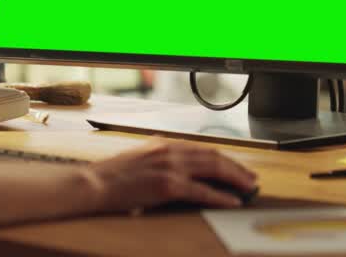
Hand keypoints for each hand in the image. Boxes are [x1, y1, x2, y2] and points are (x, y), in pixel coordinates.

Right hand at [81, 141, 256, 212]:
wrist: (94, 183)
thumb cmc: (113, 177)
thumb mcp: (140, 159)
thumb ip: (160, 159)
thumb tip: (179, 167)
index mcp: (164, 144)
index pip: (203, 149)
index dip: (224, 158)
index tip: (237, 167)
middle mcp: (170, 151)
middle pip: (213, 156)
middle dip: (236, 168)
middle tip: (251, 178)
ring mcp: (170, 167)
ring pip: (213, 169)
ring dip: (235, 179)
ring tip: (249, 188)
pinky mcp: (167, 185)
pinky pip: (202, 191)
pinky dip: (220, 196)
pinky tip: (232, 202)